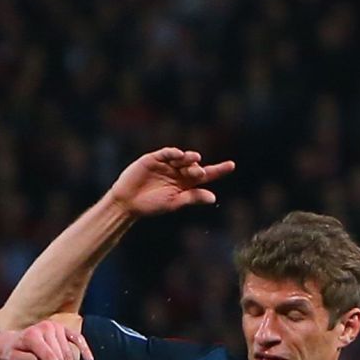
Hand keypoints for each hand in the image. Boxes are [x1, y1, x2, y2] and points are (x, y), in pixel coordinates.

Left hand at [3, 320, 93, 359]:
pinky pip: (77, 338)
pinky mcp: (63, 328)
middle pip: (60, 356)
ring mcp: (55, 327)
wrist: (13, 342)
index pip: (48, 356)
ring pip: (69, 353)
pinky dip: (84, 348)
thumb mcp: (14, 359)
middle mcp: (45, 328)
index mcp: (32, 335)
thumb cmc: (13, 353)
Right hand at [106, 148, 235, 217]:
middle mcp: (178, 172)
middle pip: (195, 166)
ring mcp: (166, 164)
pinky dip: (174, 153)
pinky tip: (179, 155)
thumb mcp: (174, 203)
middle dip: (198, 169)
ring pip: (183, 158)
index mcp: (185, 184)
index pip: (206, 175)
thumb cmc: (151, 206)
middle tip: (200, 174)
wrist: (127, 203)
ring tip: (194, 161)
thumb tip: (213, 198)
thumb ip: (192, 198)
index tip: (232, 165)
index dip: (219, 170)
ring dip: (189, 158)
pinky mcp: (154, 158)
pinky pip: (167, 153)